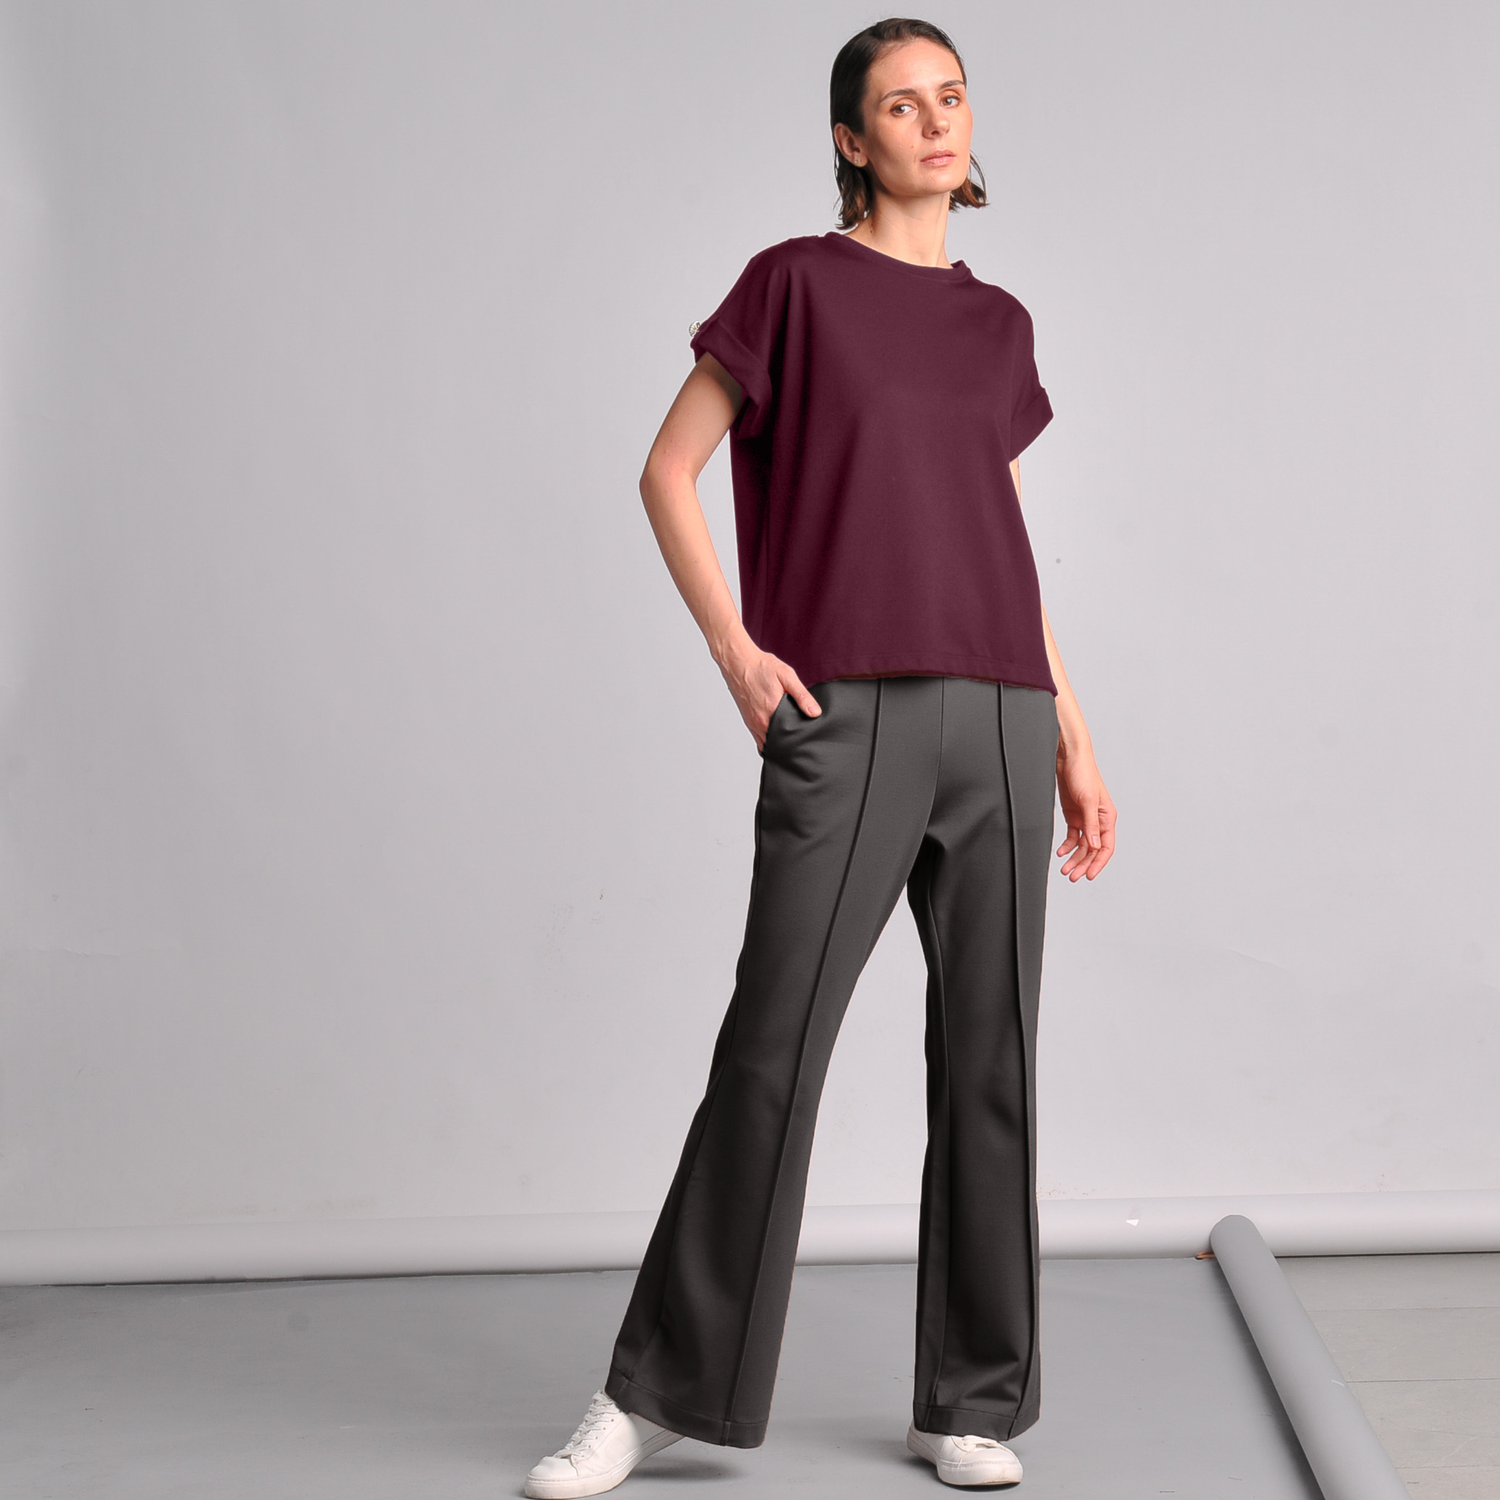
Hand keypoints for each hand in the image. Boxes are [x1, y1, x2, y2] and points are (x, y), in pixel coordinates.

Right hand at [716, 640, 820, 751]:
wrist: (738, 662)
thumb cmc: (761, 667)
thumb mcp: (787, 677)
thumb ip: (802, 696)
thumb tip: (815, 712)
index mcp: (772, 712)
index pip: (790, 736)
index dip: (800, 738)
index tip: (807, 736)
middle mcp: (760, 721)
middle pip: (779, 742)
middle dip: (790, 742)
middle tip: (801, 737)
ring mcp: (753, 723)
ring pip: (768, 743)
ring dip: (778, 742)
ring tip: (789, 736)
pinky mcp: (748, 721)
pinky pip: (758, 739)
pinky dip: (768, 740)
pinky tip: (776, 734)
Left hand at [1055, 742, 1115, 881]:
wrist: (1069, 758)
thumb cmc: (1083, 774)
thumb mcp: (1088, 800)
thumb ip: (1091, 824)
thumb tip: (1094, 846)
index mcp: (1107, 817)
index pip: (1106, 847)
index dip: (1098, 863)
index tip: (1088, 875)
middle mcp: (1098, 820)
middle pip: (1093, 850)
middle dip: (1083, 864)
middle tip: (1072, 877)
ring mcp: (1085, 818)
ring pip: (1082, 846)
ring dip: (1074, 858)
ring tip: (1064, 870)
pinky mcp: (1073, 815)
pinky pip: (1072, 836)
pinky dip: (1067, 846)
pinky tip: (1060, 853)